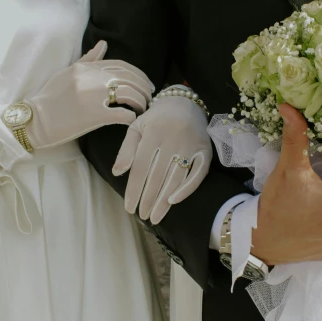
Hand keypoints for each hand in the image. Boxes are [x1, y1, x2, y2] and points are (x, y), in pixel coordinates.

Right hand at [25, 41, 154, 149]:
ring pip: (130, 94)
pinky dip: (133, 118)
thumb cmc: (50, 98)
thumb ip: (88, 59)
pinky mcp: (94, 116)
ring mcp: (93, 96)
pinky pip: (123, 114)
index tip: (146, 83)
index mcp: (86, 67)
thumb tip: (104, 43)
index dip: (138, 74)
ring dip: (142, 102)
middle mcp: (92, 78)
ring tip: (144, 109)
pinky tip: (134, 121)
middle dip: (144, 87)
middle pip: (130, 78)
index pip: (121, 65)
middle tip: (150, 97)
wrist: (35, 120)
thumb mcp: (67, 73)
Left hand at [113, 94, 211, 224]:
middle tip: (142, 216)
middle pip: (157, 176)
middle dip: (149, 199)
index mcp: (153, 133)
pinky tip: (174, 201)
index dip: (134, 190)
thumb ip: (126, 149)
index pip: (140, 167)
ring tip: (155, 216)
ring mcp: (191, 145)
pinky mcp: (205, 151)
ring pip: (176, 178)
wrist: (184, 103)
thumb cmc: (156, 119)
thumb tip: (117, 172)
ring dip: (165, 200)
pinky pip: (198, 174)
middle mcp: (172, 139)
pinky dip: (187, 189)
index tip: (129, 208)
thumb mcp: (137, 127)